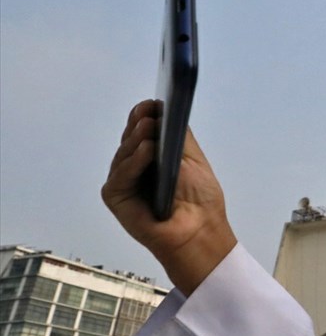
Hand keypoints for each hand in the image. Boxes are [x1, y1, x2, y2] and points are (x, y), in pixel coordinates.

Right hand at [102, 100, 236, 293]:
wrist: (200, 232)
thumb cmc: (200, 202)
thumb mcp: (193, 160)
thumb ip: (179, 137)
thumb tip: (163, 109)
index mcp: (153, 157)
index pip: (142, 130)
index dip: (144, 115)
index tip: (153, 103)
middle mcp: (135, 167)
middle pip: (130, 138)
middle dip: (140, 123)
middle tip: (150, 112)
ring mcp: (124, 181)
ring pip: (124, 153)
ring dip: (137, 139)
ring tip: (150, 128)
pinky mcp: (116, 197)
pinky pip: (122, 174)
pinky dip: (134, 161)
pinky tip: (147, 150)